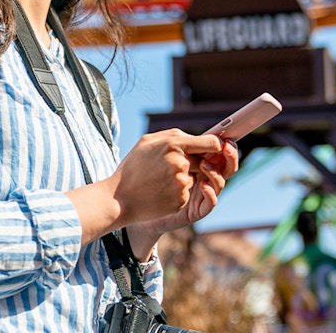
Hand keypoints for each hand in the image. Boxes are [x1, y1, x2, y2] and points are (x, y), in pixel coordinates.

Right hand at [111, 129, 225, 224]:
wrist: (119, 198)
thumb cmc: (132, 167)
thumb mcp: (147, 141)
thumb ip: (174, 136)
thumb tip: (194, 138)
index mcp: (174, 144)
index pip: (212, 143)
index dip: (216, 146)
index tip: (215, 148)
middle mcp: (181, 163)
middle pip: (203, 161)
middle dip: (192, 164)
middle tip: (169, 168)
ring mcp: (182, 183)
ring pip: (194, 178)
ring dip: (183, 178)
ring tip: (159, 181)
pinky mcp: (182, 200)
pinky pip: (187, 193)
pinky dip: (177, 192)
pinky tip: (159, 192)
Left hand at [126, 137, 239, 255]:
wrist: (132, 202)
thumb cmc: (145, 174)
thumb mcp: (158, 152)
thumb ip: (175, 142)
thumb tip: (194, 136)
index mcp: (197, 162)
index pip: (218, 152)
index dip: (224, 144)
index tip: (225, 136)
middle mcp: (203, 177)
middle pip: (226, 166)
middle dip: (230, 156)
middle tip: (226, 147)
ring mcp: (201, 194)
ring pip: (220, 182)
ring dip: (216, 172)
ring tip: (204, 164)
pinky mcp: (197, 210)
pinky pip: (211, 202)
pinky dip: (210, 193)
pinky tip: (202, 185)